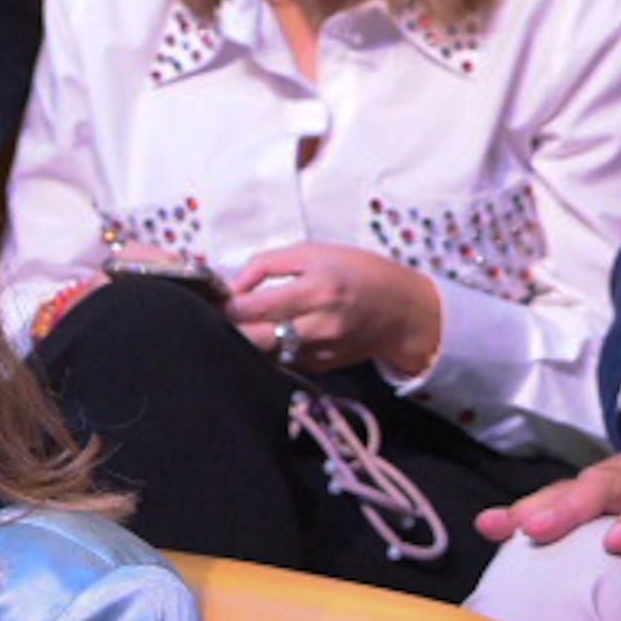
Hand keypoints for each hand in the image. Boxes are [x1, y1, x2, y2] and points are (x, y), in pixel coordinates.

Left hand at [220, 243, 448, 381]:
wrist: (402, 311)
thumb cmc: (358, 272)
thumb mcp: (314, 252)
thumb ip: (267, 264)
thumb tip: (233, 285)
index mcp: (316, 290)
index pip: (253, 308)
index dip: (227, 305)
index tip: (218, 298)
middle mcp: (317, 326)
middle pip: (253, 339)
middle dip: (232, 327)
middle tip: (226, 314)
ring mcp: (319, 352)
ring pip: (264, 353)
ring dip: (250, 338)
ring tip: (249, 321)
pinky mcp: (319, 367)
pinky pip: (282, 359)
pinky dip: (271, 347)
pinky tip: (275, 331)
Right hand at [488, 382, 620, 587]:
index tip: (617, 541)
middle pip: (601, 488)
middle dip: (568, 508)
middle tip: (537, 531)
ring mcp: (609, 478)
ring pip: (568, 489)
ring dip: (534, 508)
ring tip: (501, 529)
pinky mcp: (588, 485)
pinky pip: (551, 496)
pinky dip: (517, 510)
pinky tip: (488, 526)